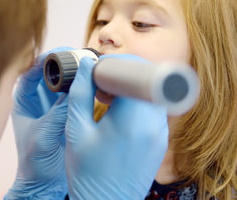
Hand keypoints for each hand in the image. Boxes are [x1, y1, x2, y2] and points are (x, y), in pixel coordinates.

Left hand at [5, 47, 72, 199]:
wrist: (45, 184)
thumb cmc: (34, 163)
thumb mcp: (44, 136)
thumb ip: (57, 114)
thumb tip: (74, 92)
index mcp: (23, 102)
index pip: (29, 72)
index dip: (42, 61)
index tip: (58, 54)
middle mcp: (38, 99)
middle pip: (48, 71)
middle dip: (62, 61)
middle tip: (78, 56)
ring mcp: (53, 105)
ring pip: (63, 80)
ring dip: (74, 73)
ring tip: (87, 66)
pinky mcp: (67, 112)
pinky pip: (75, 94)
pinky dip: (82, 87)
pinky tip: (92, 83)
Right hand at [65, 55, 168, 198]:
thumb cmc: (87, 173)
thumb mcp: (76, 131)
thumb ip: (80, 93)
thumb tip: (86, 64)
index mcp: (131, 119)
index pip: (135, 72)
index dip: (117, 64)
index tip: (100, 72)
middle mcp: (153, 124)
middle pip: (146, 80)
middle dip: (123, 75)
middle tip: (102, 88)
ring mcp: (161, 134)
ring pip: (150, 95)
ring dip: (131, 91)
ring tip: (109, 104)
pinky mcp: (161, 142)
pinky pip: (153, 111)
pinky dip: (137, 106)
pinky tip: (119, 119)